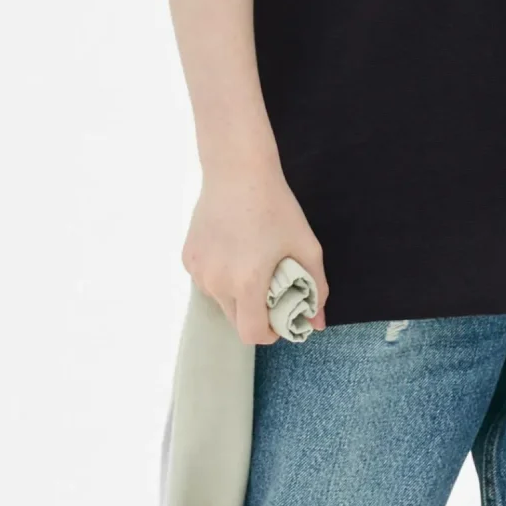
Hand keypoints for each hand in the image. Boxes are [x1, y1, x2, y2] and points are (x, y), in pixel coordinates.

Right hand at [182, 158, 328, 344]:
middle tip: (270, 289)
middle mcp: (217, 282)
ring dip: (236, 295)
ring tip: (250, 264)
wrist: (237, 171)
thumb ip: (315, 289)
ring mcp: (199, 271)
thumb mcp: (306, 247)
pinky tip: (233, 250)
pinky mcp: (189, 258)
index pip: (252, 334)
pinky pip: (207, 281)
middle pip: (236, 321)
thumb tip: (316, 323)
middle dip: (255, 314)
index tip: (280, 317)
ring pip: (220, 301)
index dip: (270, 332)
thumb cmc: (276, 208)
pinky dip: (221, 277)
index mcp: (247, 283)